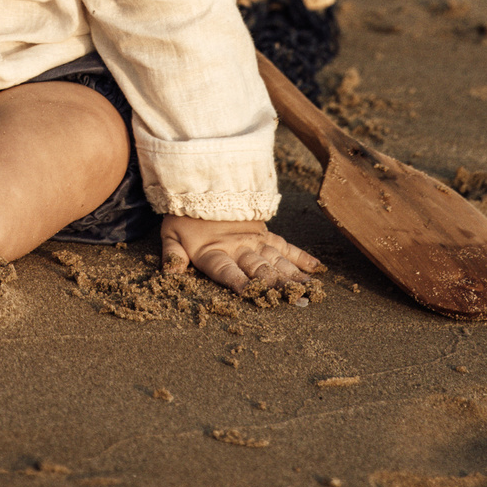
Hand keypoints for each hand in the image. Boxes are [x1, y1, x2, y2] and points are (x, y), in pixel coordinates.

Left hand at [160, 215, 321, 296]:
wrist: (202, 186)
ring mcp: (254, 240)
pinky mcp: (265, 233)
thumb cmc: (185, 217)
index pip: (227, 270)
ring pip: (277, 260)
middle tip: (296, 300)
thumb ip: (172, 255)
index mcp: (213, 251)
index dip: (239, 282)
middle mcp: (238, 247)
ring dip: (293, 276)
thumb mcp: (171, 235)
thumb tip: (170, 274)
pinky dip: (301, 257)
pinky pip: (285, 246)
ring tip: (309, 291)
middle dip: (277, 285)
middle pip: (259, 268)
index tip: (254, 294)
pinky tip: (315, 269)